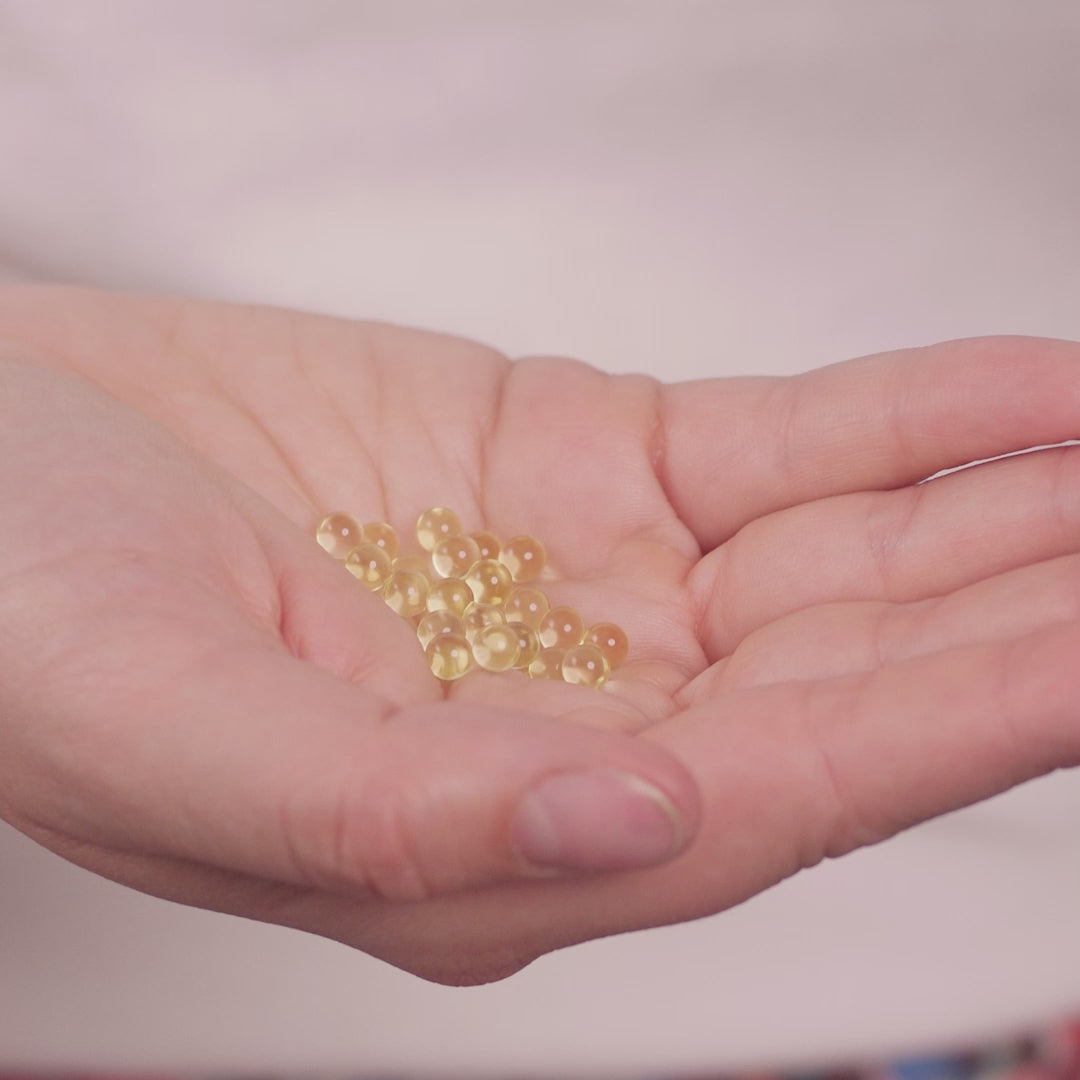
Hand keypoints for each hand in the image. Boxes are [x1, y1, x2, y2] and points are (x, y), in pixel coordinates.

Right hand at [0, 285, 1075, 983]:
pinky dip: (901, 417)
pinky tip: (1018, 398)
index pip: (777, 803)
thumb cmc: (34, 620)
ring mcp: (595, 587)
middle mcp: (575, 721)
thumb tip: (632, 818)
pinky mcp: (583, 465)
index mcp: (493, 837)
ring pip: (846, 560)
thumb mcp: (177, 735)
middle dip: (1016, 620)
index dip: (953, 734)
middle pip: (848, 685)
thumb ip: (401, 813)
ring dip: (993, 515)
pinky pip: (781, 445)